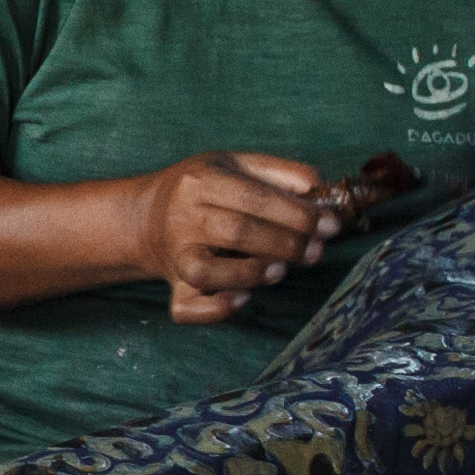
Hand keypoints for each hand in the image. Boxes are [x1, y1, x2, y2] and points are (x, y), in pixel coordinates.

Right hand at [135, 151, 342, 322]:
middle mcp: (182, 217)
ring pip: (206, 271)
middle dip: (285, 244)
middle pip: (236, 232)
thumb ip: (277, 171)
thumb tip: (319, 184)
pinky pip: (186, 307)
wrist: (145, 217)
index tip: (329, 224)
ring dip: (251, 273)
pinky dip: (215, 310)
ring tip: (282, 270)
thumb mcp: (233, 165)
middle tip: (316, 251)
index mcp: (200, 181)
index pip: (254, 197)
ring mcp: (175, 255)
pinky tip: (244, 299)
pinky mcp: (173, 287)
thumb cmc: (202, 190)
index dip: (297, 213)